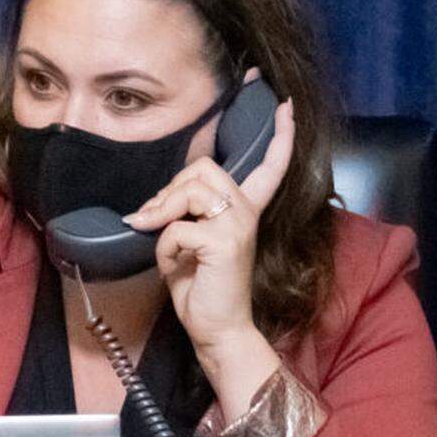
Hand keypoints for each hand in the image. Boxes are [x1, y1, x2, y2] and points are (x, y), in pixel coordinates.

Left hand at [121, 70, 294, 367]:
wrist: (216, 330)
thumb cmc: (202, 289)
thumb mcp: (190, 243)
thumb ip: (183, 215)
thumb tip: (150, 205)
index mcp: (246, 210)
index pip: (270, 166)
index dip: (280, 136)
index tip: (286, 106)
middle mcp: (247, 212)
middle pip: (204, 168)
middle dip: (170, 189)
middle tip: (151, 217)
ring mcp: (239, 225)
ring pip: (191, 189)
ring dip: (162, 211)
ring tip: (152, 233)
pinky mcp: (224, 242)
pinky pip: (177, 227)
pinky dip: (163, 246)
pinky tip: (172, 266)